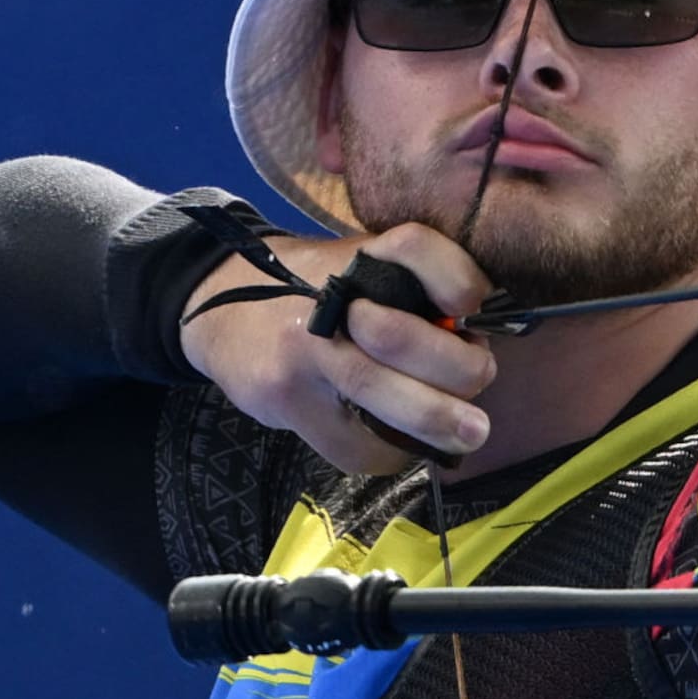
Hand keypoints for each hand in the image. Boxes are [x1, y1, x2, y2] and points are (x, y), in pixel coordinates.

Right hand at [180, 223, 495, 473]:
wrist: (217, 307)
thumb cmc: (309, 286)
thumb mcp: (361, 264)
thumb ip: (415, 286)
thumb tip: (475, 335)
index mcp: (357, 256)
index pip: (413, 246)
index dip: (457, 281)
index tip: (471, 310)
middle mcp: (327, 298)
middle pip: (400, 336)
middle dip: (456, 373)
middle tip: (480, 389)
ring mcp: (301, 349)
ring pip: (375, 391)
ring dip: (433, 422)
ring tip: (465, 435)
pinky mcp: (285, 398)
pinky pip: (350, 442)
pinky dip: (386, 452)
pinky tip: (398, 443)